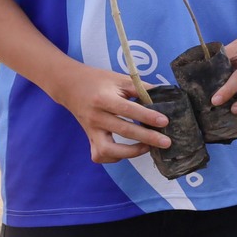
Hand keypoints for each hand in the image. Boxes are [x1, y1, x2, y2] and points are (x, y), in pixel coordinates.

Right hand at [50, 62, 173, 162]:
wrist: (70, 86)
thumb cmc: (99, 81)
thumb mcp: (121, 79)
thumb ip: (142, 89)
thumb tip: (166, 98)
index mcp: (104, 99)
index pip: (127, 110)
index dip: (147, 116)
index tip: (165, 121)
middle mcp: (96, 116)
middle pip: (123, 131)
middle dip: (147, 138)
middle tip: (166, 142)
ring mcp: (91, 130)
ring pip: (107, 149)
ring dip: (130, 152)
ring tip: (148, 148)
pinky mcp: (89, 138)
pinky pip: (100, 154)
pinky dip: (115, 157)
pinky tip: (128, 151)